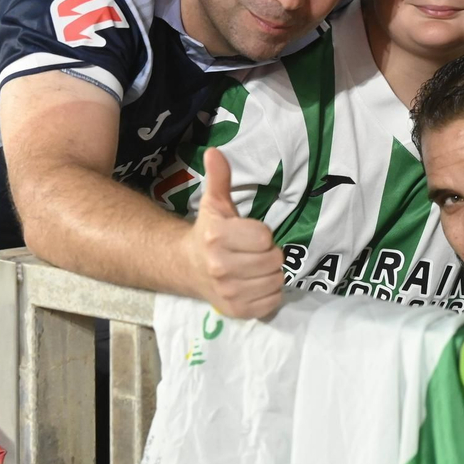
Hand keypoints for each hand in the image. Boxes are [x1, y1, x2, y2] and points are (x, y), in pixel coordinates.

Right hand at [184, 148, 285, 317]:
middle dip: (269, 254)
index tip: (250, 234)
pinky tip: (255, 283)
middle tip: (255, 252)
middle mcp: (221, 268)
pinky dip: (270, 293)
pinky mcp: (237, 311)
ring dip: (271, 273)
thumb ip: (219, 178)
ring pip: (276, 281)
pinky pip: (272, 302)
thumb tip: (215, 152)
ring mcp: (228, 293)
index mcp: (217, 238)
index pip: (265, 237)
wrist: (187, 267)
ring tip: (255, 267)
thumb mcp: (214, 203)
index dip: (262, 234)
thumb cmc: (208, 232)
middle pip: (274, 260)